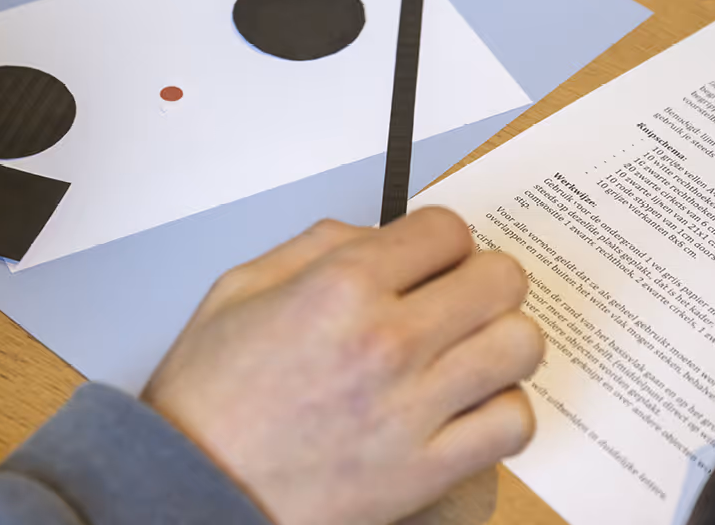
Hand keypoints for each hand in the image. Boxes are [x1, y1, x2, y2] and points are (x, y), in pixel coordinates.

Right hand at [143, 209, 543, 524]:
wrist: (194, 484)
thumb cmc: (208, 396)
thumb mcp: (239, 288)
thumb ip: (315, 247)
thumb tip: (376, 237)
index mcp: (340, 287)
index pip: (446, 230)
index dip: (441, 238)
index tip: (433, 255)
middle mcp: (386, 341)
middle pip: (500, 280)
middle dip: (482, 278)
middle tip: (457, 296)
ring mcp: (413, 408)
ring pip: (520, 345)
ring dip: (500, 340)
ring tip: (469, 350)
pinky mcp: (428, 468)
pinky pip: (513, 423)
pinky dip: (502, 409)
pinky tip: (468, 404)